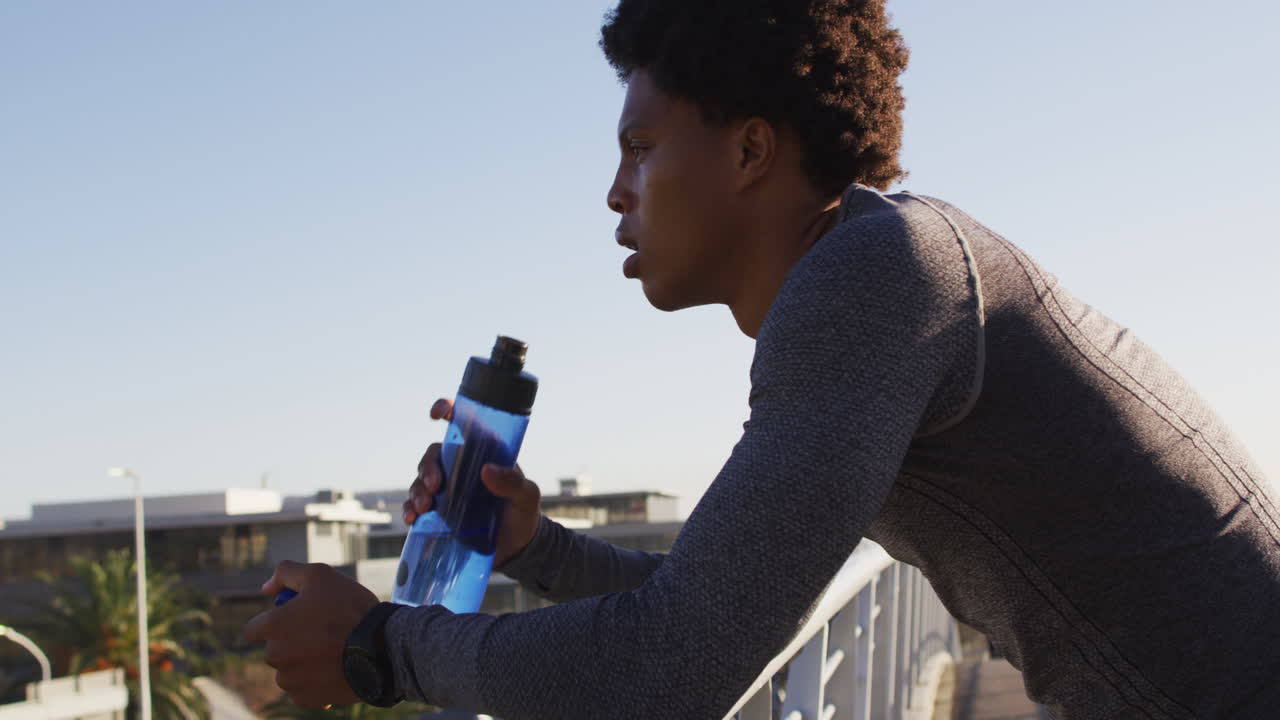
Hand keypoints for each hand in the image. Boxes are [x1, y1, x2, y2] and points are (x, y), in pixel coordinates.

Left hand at [244, 561, 379, 708]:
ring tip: (332, 650)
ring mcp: (291, 680)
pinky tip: (334, 668)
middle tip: (322, 631)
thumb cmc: (350, 608)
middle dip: (291, 641)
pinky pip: (303, 690)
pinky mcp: (307, 698)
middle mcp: (276, 656)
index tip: (295, 619)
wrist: (382, 646)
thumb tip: (266, 588)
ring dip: (303, 662)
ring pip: (289, 671)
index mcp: (273, 626)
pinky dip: (314, 682)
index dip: (274, 621)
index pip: (253, 629)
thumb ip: (286, 573)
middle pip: (274, 650)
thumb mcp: (320, 575)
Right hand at [403, 397, 542, 566]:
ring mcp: (447, 490)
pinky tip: (412, 518)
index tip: (436, 414)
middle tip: (434, 486)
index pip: (462, 424)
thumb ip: (513, 483)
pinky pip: (415, 505)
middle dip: (427, 467)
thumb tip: (486, 470)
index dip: (447, 409)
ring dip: (416, 490)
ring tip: (424, 507)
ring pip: (420, 480)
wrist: (517, 548)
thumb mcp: (527, 496)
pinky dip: (409, 509)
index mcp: (482, 453)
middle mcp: (460, 467)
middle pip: (434, 455)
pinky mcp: (438, 512)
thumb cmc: (524, 513)